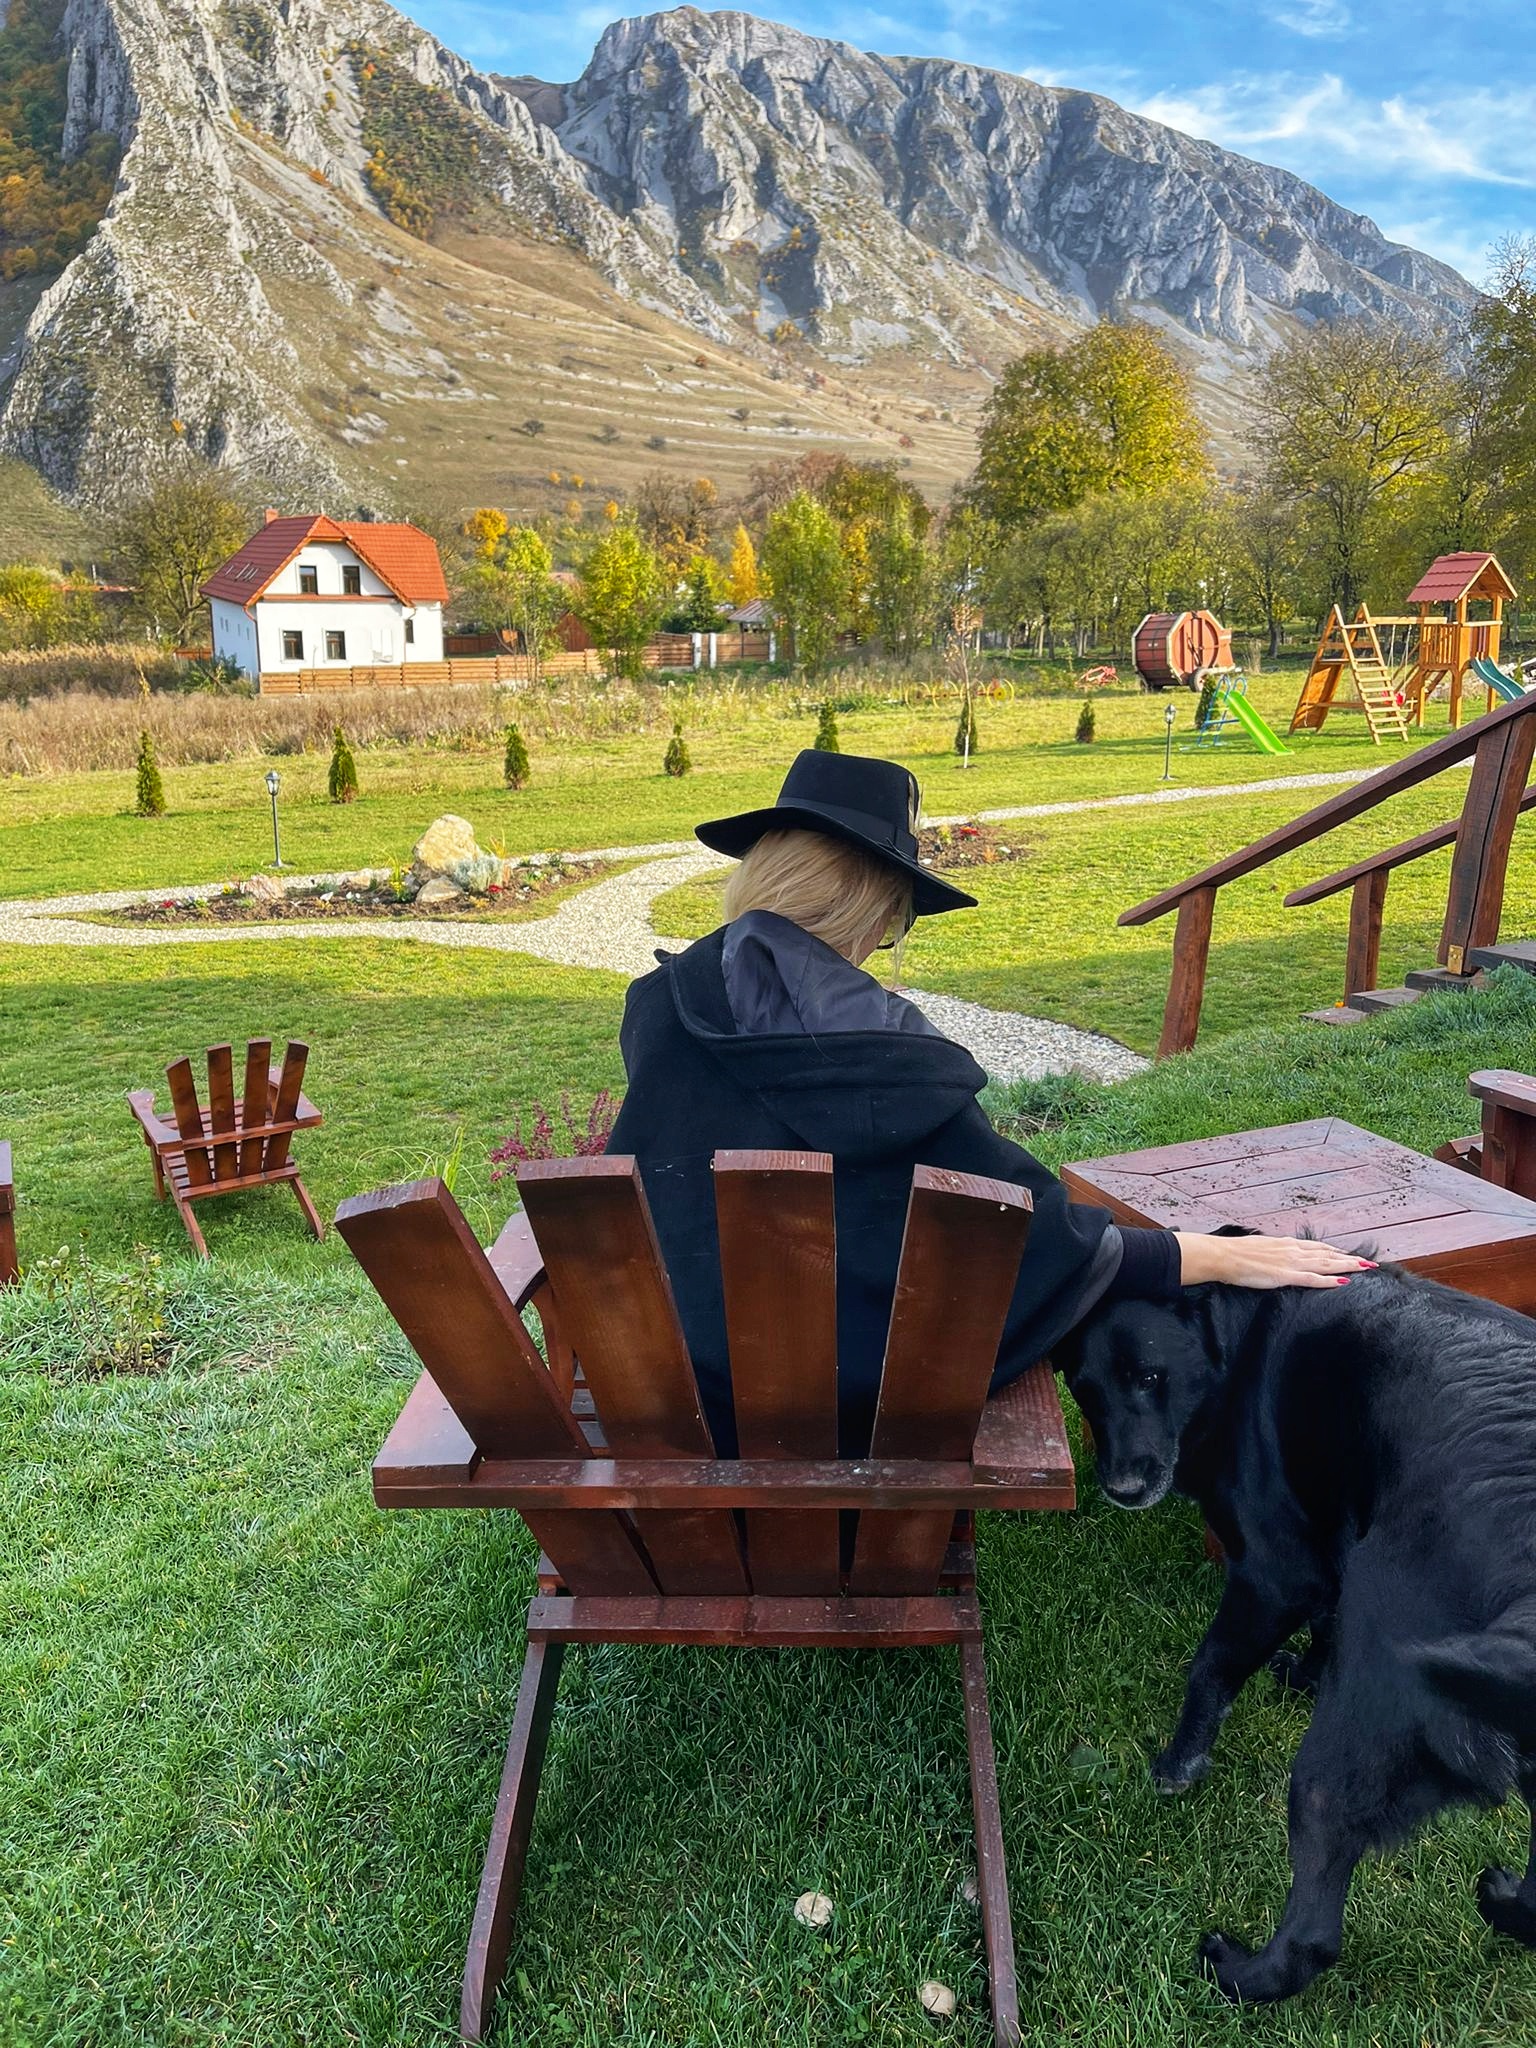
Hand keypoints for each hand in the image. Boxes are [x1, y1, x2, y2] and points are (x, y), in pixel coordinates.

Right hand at [1174, 1232, 1374, 1290]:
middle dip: (1350, 1259)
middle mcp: (1292, 1250)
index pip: (1317, 1247)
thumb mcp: (1258, 1247)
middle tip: (1369, 1263)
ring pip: (1326, 1264)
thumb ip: (1271, 1251)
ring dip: (1347, 1266)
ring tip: (1364, 1269)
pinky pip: (1312, 1279)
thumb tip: (1274, 1255)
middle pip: (1328, 1254)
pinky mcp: (1285, 1275)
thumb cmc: (1235, 1253)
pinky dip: (1329, 1281)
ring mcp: (1290, 1262)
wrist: (1222, 1256)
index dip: (1335, 1251)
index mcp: (1285, 1244)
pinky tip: (1343, 1282)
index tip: (1349, 1254)